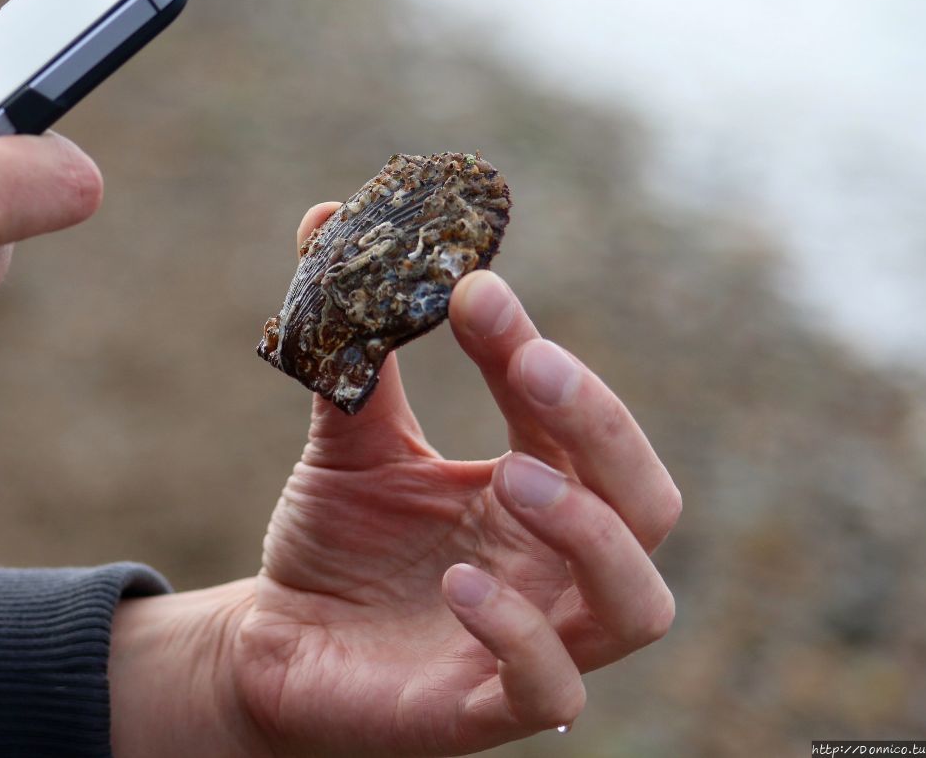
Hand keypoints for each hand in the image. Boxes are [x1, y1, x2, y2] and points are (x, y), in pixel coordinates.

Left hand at [109, 203, 680, 756]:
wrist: (277, 645)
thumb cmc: (335, 545)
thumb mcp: (350, 440)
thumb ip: (358, 347)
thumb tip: (328, 218)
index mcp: (537, 488)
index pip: (576, 418)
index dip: (540, 352)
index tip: (472, 289)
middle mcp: (556, 563)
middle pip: (648, 501)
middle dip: (603, 426)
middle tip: (533, 365)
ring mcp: (536, 639)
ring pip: (638, 602)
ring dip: (591, 531)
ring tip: (515, 476)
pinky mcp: (490, 709)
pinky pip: (553, 687)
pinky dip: (518, 632)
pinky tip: (457, 581)